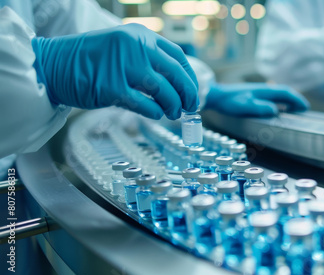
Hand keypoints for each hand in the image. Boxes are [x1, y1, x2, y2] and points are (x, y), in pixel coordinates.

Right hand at [31, 24, 197, 119]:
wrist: (53, 65)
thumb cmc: (89, 60)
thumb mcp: (122, 49)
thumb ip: (147, 60)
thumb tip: (176, 85)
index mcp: (140, 35)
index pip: (177, 55)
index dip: (190, 76)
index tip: (193, 90)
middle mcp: (135, 47)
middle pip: (175, 73)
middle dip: (188, 93)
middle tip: (191, 107)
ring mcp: (123, 66)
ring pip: (164, 90)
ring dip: (173, 106)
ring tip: (173, 113)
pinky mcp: (112, 88)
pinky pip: (145, 105)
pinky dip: (155, 112)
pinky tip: (155, 114)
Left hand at [205, 83, 309, 116]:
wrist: (216, 95)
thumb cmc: (230, 102)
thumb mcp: (245, 106)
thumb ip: (261, 108)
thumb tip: (276, 111)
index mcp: (264, 90)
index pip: (285, 93)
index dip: (297, 100)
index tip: (305, 107)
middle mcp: (264, 89)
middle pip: (284, 92)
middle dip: (296, 100)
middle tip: (304, 109)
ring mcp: (259, 91)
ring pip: (279, 94)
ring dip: (289, 100)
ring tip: (295, 109)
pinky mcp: (254, 95)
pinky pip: (272, 97)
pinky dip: (280, 102)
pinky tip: (278, 109)